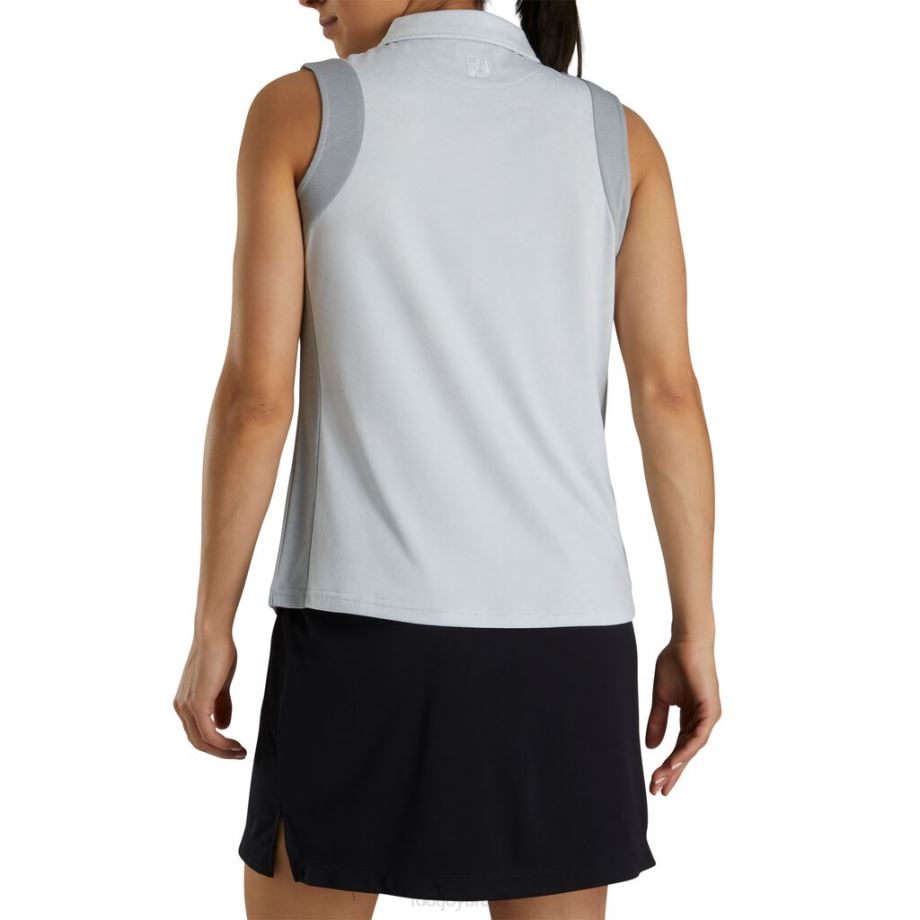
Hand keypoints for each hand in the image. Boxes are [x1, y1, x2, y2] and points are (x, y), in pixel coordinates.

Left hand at [173, 632, 246, 758]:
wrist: (214, 636)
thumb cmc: (218, 654)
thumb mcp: (220, 685)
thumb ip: (220, 705)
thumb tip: (223, 727)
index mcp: (184, 703)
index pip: (196, 733)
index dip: (215, 744)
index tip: (234, 747)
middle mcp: (181, 707)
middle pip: (197, 742)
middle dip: (219, 752)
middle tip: (240, 754)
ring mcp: (187, 706)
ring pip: (202, 742)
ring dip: (222, 751)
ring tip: (241, 752)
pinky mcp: (197, 703)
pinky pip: (208, 734)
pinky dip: (222, 744)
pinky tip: (235, 744)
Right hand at [645, 636, 720, 794]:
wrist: (685, 641)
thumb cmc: (675, 663)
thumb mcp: (661, 698)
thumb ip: (657, 721)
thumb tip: (651, 746)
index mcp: (691, 718)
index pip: (679, 748)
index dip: (668, 766)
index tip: (654, 782)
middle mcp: (702, 721)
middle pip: (686, 754)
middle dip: (672, 773)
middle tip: (657, 791)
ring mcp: (708, 716)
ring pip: (692, 748)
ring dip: (676, 765)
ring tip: (660, 780)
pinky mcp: (710, 709)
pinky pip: (698, 736)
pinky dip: (686, 750)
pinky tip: (673, 761)